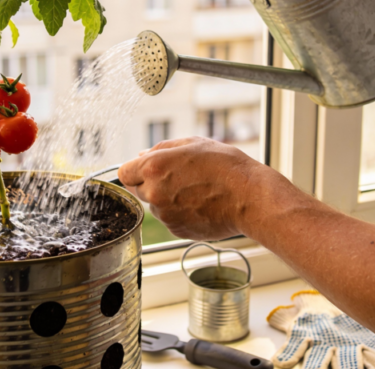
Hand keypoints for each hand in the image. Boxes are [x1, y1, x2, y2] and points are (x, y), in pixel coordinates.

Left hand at [118, 137, 277, 240]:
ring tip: (196, 191)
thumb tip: (142, 155)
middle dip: (152, 184)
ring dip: (167, 199)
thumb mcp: (194, 143)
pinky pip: (170, 220)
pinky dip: (180, 214)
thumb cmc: (226, 167)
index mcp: (154, 167)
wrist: (249, 198)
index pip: (124, 173)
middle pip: (139, 190)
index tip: (147, 170)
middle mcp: (154, 193)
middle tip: (180, 178)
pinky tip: (200, 204)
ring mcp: (165, 215)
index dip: (135, 170)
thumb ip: (162, 149)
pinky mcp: (177, 231)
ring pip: (156, 206)